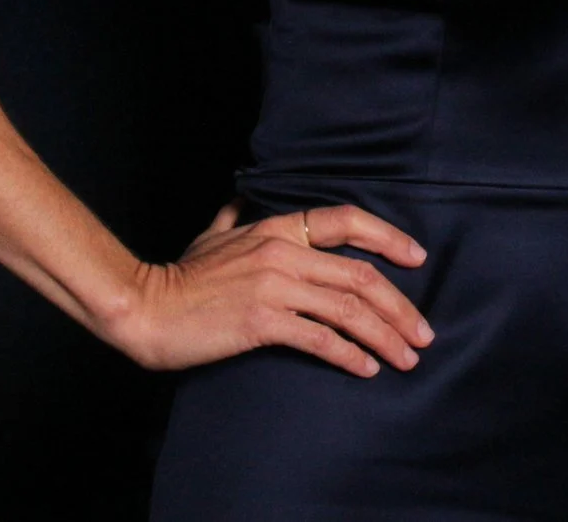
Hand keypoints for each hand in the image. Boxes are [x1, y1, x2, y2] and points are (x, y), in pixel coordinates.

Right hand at [108, 203, 432, 375]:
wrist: (144, 307)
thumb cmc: (179, 276)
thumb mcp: (210, 235)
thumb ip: (233, 216)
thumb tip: (240, 199)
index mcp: (276, 227)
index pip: (346, 221)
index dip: (388, 238)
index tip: (418, 258)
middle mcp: (281, 251)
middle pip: (360, 274)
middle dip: (400, 306)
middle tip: (423, 333)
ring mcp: (273, 285)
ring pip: (347, 308)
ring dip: (384, 335)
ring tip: (406, 358)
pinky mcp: (261, 321)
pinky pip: (319, 338)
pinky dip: (349, 354)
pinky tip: (366, 368)